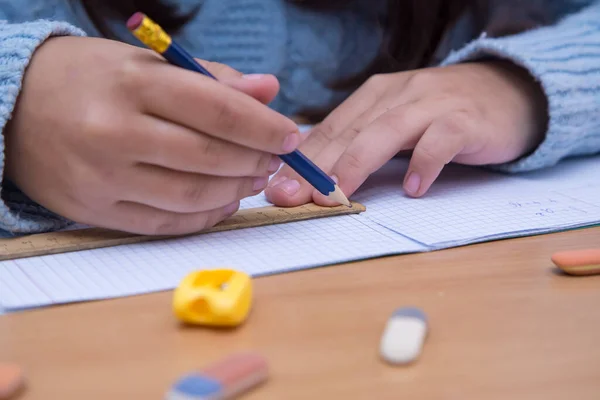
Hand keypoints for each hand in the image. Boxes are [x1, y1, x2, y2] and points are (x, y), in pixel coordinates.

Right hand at [4, 36, 300, 233]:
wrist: (15, 108)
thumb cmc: (92, 80)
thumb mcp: (147, 64)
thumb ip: (213, 79)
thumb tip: (269, 92)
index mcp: (133, 83)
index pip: (218, 109)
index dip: (265, 127)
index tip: (291, 136)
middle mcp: (114, 131)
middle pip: (209, 157)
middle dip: (255, 161)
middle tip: (275, 160)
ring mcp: (102, 177)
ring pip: (191, 195)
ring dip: (235, 191)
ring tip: (254, 179)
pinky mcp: (95, 210)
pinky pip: (165, 222)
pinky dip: (204, 216)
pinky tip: (223, 203)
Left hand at [265, 61, 546, 205]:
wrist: (509, 92)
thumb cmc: (441, 115)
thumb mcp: (394, 123)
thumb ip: (360, 143)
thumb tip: (313, 177)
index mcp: (373, 97)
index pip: (329, 130)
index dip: (301, 161)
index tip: (276, 188)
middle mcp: (396, 95)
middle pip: (349, 132)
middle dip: (317, 167)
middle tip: (292, 197)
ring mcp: (431, 104)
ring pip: (386, 131)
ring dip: (358, 163)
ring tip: (339, 195)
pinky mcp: (465, 120)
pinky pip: (441, 140)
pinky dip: (425, 162)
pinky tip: (414, 188)